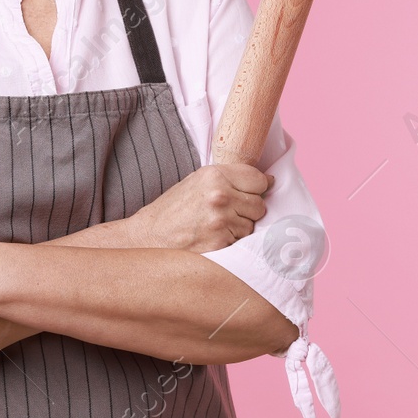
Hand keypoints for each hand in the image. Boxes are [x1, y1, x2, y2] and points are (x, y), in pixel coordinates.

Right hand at [128, 164, 273, 252]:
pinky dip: (231, 242)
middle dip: (248, 211)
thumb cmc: (173, 210)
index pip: (258, 179)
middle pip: (260, 204)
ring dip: (240, 229)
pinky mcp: (220, 243)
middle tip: (226, 214)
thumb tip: (269, 181)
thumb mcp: (197, 182)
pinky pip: (241, 242)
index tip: (252, 193)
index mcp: (214, 175)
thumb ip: (230, 179)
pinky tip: (213, 238)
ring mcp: (221, 221)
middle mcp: (220, 195)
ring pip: (252, 226)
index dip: (257, 188)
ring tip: (216, 227)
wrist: (148, 237)